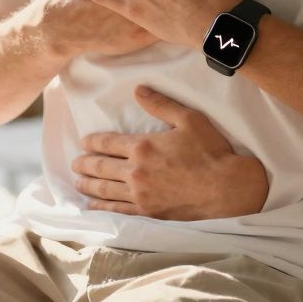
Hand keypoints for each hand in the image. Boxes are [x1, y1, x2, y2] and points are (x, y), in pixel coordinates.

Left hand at [72, 85, 267, 219]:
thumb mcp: (189, 119)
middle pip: (101, 167)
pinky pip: (117, 210)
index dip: (93, 143)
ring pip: (105, 190)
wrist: (227, 189)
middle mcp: (136, 171)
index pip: (108, 144)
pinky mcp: (148, 212)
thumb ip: (161, 104)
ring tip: (78, 182)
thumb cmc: (211, 152)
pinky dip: (102, 207)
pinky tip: (92, 206)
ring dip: (88, 185)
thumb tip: (138, 89)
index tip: (84, 143)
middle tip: (75, 164)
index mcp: (142, 147)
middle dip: (85, 164)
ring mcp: (140, 194)